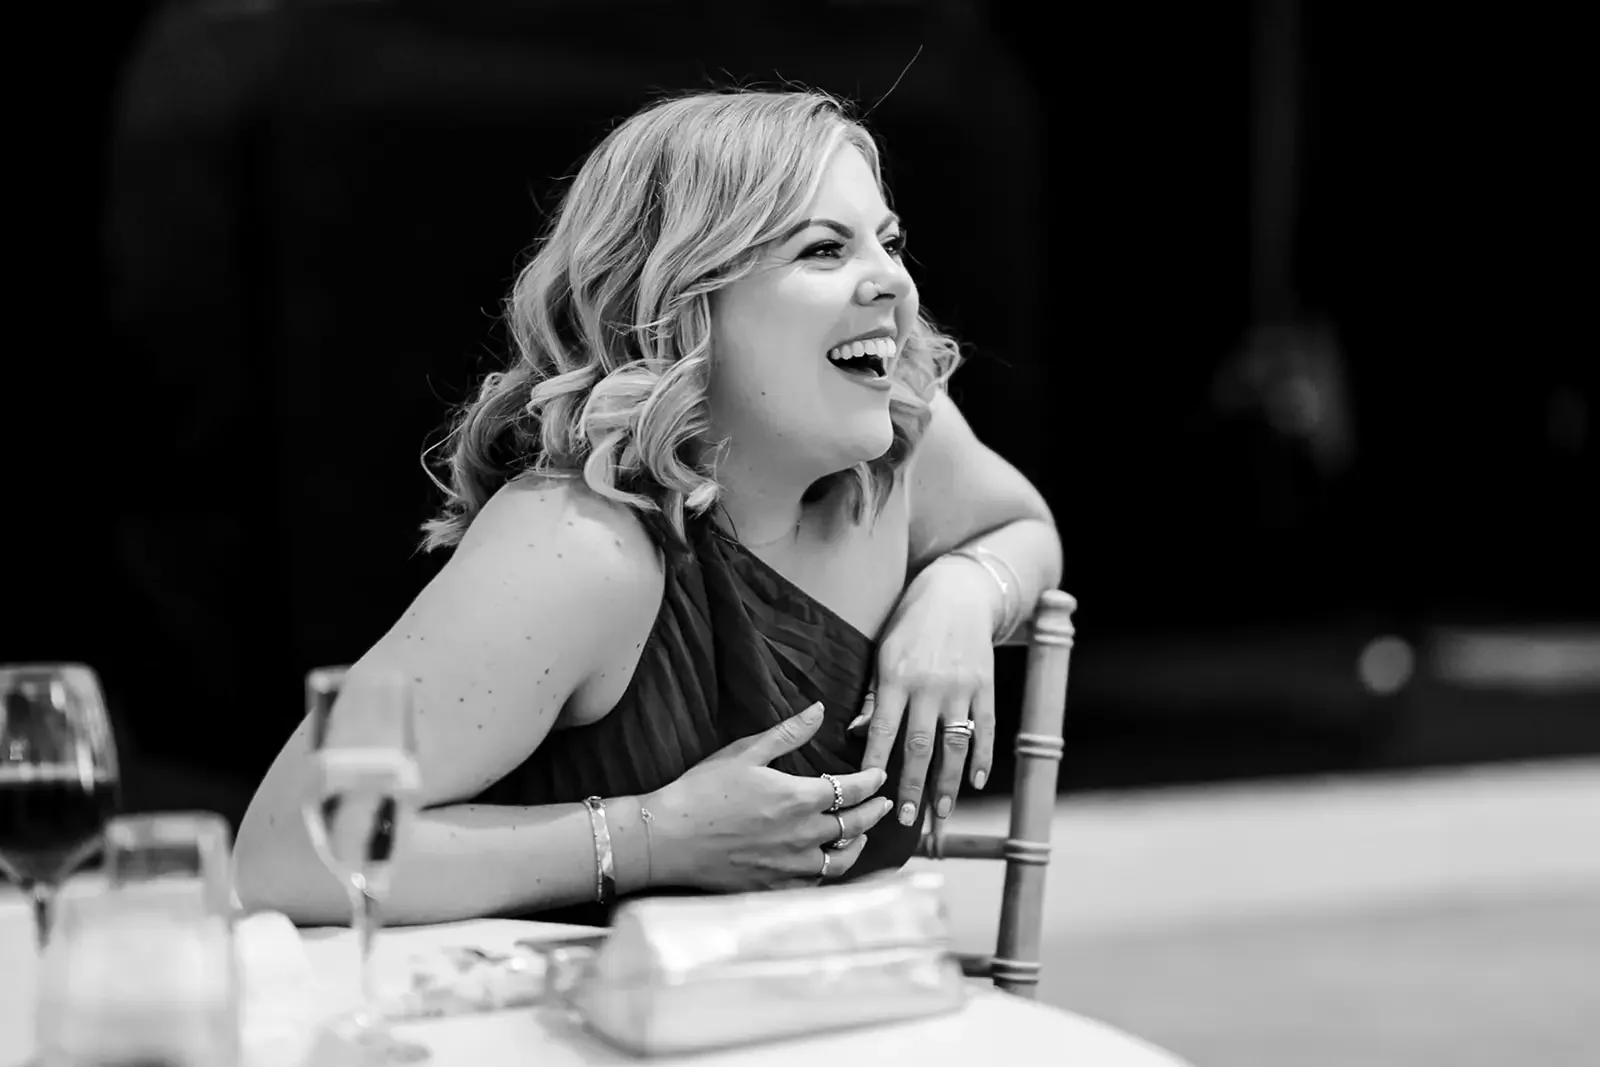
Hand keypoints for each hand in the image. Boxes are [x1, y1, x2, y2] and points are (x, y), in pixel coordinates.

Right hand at [645, 702, 893, 891]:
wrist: (667, 838)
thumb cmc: (702, 791)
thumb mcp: (745, 752)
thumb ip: (788, 733)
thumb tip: (819, 709)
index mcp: (799, 798)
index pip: (852, 790)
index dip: (871, 781)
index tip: (879, 776)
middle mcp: (803, 835)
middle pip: (854, 825)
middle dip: (874, 812)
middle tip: (884, 804)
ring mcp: (791, 866)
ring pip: (841, 860)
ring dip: (858, 845)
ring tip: (862, 836)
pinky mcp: (774, 887)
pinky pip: (815, 883)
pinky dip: (829, 871)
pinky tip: (827, 863)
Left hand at [851, 556, 999, 827]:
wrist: (957, 592)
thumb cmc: (910, 626)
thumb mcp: (883, 653)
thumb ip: (875, 696)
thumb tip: (856, 733)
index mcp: (897, 676)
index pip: (884, 728)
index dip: (875, 762)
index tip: (869, 792)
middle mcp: (930, 685)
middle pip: (921, 745)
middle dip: (913, 786)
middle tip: (907, 819)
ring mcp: (962, 687)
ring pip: (956, 744)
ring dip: (949, 783)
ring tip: (942, 813)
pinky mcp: (987, 685)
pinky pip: (986, 728)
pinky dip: (983, 757)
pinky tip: (976, 781)